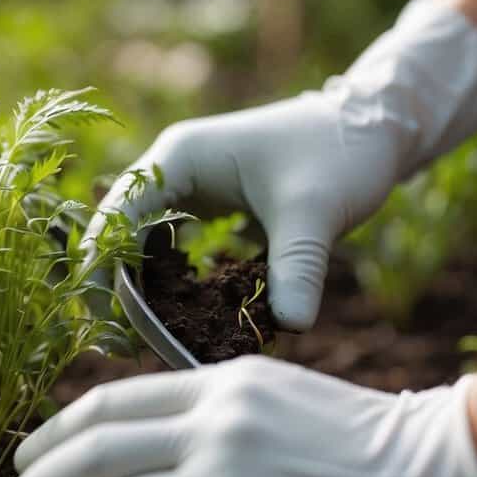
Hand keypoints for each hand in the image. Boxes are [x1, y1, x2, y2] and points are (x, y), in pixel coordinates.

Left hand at [2, 357, 476, 476]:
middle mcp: (212, 429)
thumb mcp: (282, 399)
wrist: (449, 473)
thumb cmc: (372, 442)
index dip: (52, 434)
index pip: (107, 403)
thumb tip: (152, 448)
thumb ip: (216, 413)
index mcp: (219, 385)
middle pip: (90, 455)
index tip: (25, 459)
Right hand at [83, 0, 476, 330]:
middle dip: (114, 289)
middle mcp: (172, 170)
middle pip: (118, 235)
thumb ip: (298, 266)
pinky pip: (169, 251)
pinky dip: (167, 286)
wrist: (373, 128)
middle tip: (120, 348)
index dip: (103, 269)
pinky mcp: (205, 207)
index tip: (105, 321)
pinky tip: (179, 322)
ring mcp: (186, 189)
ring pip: (139, 246)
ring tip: (142, 345)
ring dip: (137, 291)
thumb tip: (292, 326)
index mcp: (181, 157)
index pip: (117, 216)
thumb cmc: (342, 153)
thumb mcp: (317, 211)